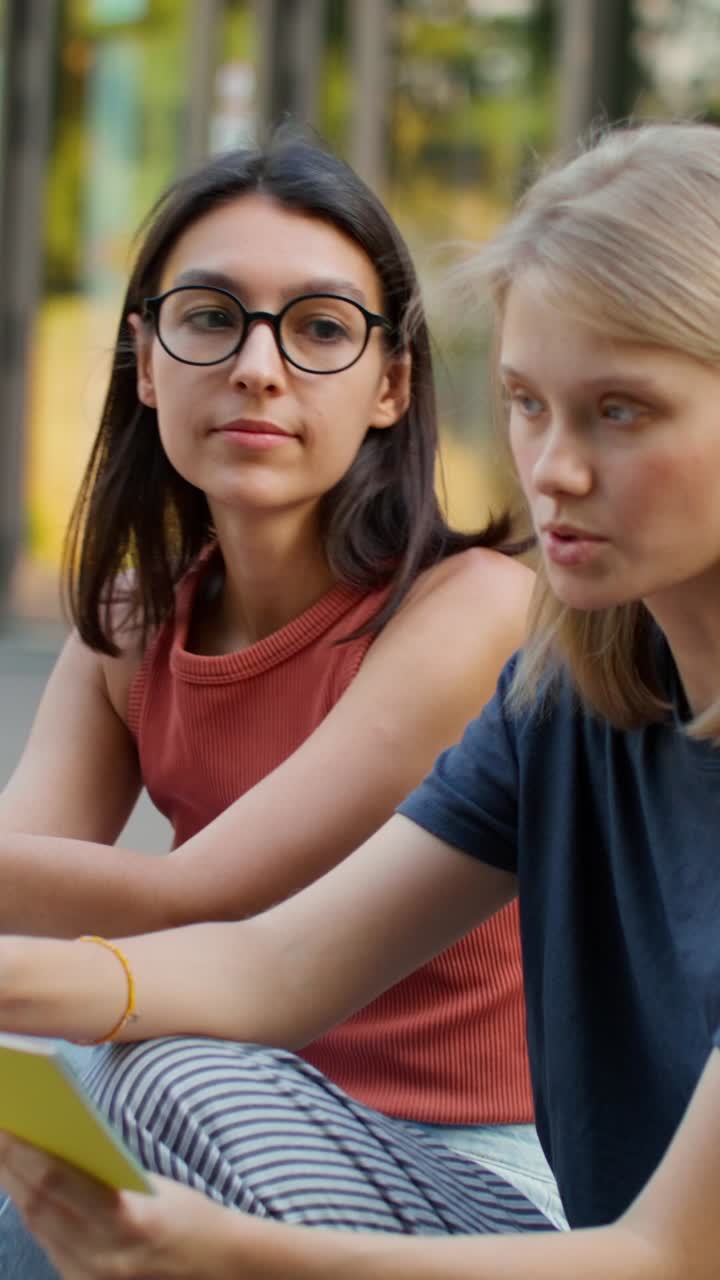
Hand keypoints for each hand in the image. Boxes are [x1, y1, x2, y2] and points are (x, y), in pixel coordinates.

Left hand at [0, 1133, 236, 1278]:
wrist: (218, 1269)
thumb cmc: (192, 1217)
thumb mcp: (158, 1187)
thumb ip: (108, 1174)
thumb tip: (58, 1146)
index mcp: (128, 1221)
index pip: (59, 1183)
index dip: (25, 1154)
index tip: (6, 1126)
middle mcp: (104, 1257)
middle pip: (40, 1207)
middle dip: (12, 1167)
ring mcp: (92, 1279)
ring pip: (38, 1229)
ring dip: (16, 1189)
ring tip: (4, 1155)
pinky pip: (48, 1246)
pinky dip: (34, 1215)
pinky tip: (24, 1191)